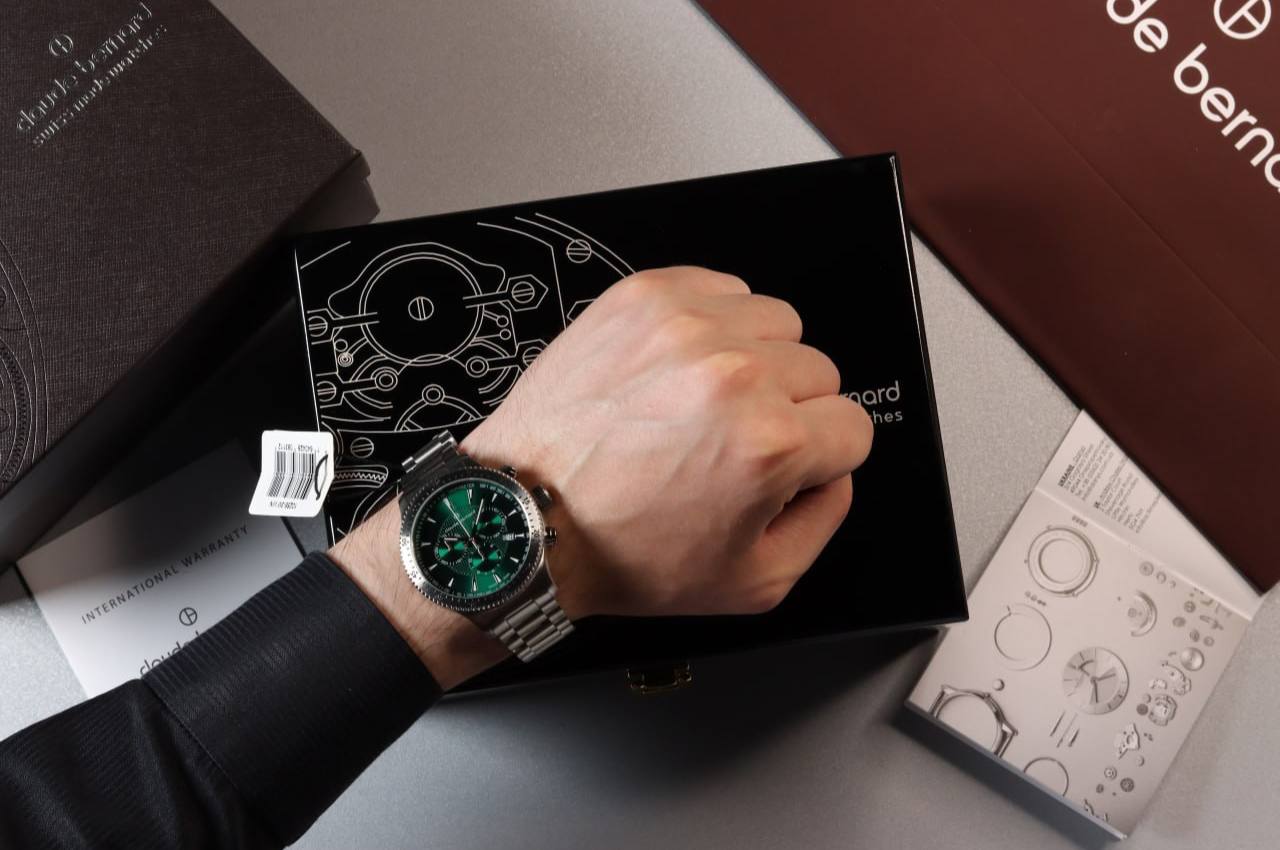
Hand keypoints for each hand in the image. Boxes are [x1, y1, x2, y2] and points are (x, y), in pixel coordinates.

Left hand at [467, 266, 872, 617]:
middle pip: (820, 371)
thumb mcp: (753, 582)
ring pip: (778, 323)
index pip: (853, 425)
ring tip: (703, 402)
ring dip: (756, 359)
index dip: (821, 458)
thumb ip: (823, 521)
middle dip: (789, 411)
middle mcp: (735, 374)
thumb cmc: (622, 550)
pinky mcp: (645, 297)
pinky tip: (679, 368)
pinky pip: (724, 288)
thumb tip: (835, 471)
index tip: (782, 467)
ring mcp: (686, 326)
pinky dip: (714, 323)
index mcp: (770, 443)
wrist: (528, 518)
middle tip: (731, 444)